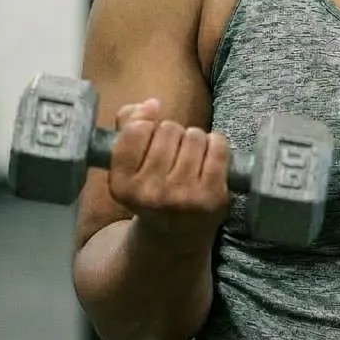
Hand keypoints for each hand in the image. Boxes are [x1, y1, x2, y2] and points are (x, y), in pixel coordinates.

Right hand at [108, 99, 232, 250]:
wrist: (175, 236)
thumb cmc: (152, 188)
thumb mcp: (129, 162)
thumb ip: (128, 125)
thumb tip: (152, 104)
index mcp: (121, 184)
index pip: (135, 131)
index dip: (146, 124)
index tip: (150, 135)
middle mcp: (149, 193)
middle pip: (168, 130)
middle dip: (172, 134)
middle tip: (172, 154)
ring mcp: (182, 196)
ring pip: (193, 135)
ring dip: (194, 140)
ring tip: (189, 158)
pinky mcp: (211, 196)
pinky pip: (217, 146)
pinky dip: (216, 144)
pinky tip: (208, 158)